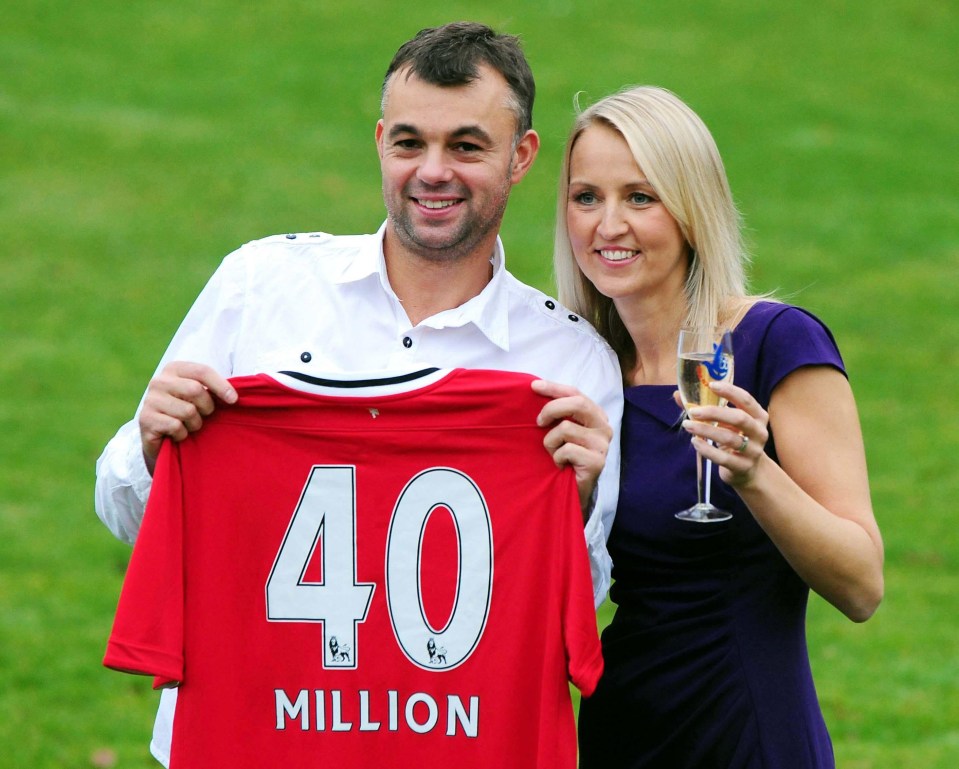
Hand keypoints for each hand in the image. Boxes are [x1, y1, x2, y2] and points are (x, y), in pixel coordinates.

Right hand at [139, 361, 236, 473]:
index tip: (234, 400)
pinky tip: (177, 434)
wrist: (161, 437)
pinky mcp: (145, 419)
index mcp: (174, 369)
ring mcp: (149, 400)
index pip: (202, 371)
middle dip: (207, 408)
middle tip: (204, 416)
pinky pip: (176, 426)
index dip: (221, 385)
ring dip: (195, 424)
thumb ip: (213, 388)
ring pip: (187, 411)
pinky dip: (183, 434)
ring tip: (189, 425)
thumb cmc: (187, 412)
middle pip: (196, 390)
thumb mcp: (200, 395)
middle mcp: (158, 381)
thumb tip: (240, 391)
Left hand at [531, 379, 612, 518]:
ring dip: (551, 442)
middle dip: (551, 409)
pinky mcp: (597, 461)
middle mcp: (604, 427)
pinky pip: (567, 450)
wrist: (574, 489)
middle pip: (577, 403)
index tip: (534, 386)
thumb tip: (535, 389)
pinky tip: (562, 465)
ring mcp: (603, 444)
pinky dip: (557, 458)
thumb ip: (557, 412)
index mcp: (596, 415)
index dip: (554, 388)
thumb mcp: (561, 430)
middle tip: (538, 422)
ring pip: (566, 428)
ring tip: (555, 453)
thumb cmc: (565, 456)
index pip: (576, 393)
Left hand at [679, 380, 769, 487]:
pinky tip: (695, 442)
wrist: (748, 471)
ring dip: (705, 430)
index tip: (711, 385)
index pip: (746, 399)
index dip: (730, 391)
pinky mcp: (743, 467)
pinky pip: (723, 458)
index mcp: (758, 416)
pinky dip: (707, 449)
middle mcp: (759, 432)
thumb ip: (705, 408)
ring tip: (687, 425)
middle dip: (714, 412)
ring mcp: (753, 451)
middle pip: (739, 418)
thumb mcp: (725, 423)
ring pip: (729, 438)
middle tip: (693, 411)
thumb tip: (677, 395)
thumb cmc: (734, 439)